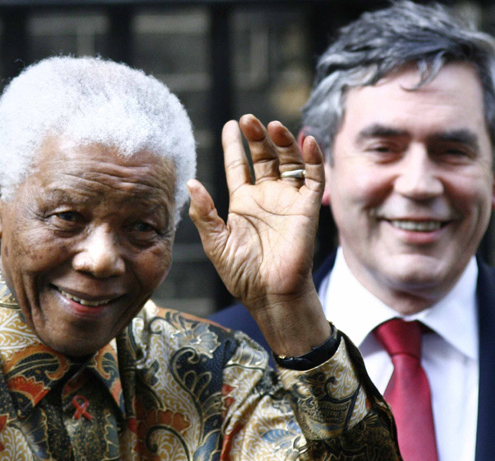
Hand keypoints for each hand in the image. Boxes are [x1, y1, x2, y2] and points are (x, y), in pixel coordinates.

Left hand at [188, 115, 330, 355]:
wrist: (269, 295)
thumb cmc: (242, 274)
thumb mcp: (216, 242)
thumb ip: (203, 213)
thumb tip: (191, 182)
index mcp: (243, 203)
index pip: (238, 166)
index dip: (234, 146)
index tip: (230, 125)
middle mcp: (266, 197)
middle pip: (263, 157)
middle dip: (256, 137)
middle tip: (248, 120)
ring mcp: (288, 200)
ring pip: (288, 162)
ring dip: (282, 142)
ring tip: (271, 125)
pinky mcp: (308, 208)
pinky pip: (314, 178)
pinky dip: (313, 158)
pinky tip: (306, 140)